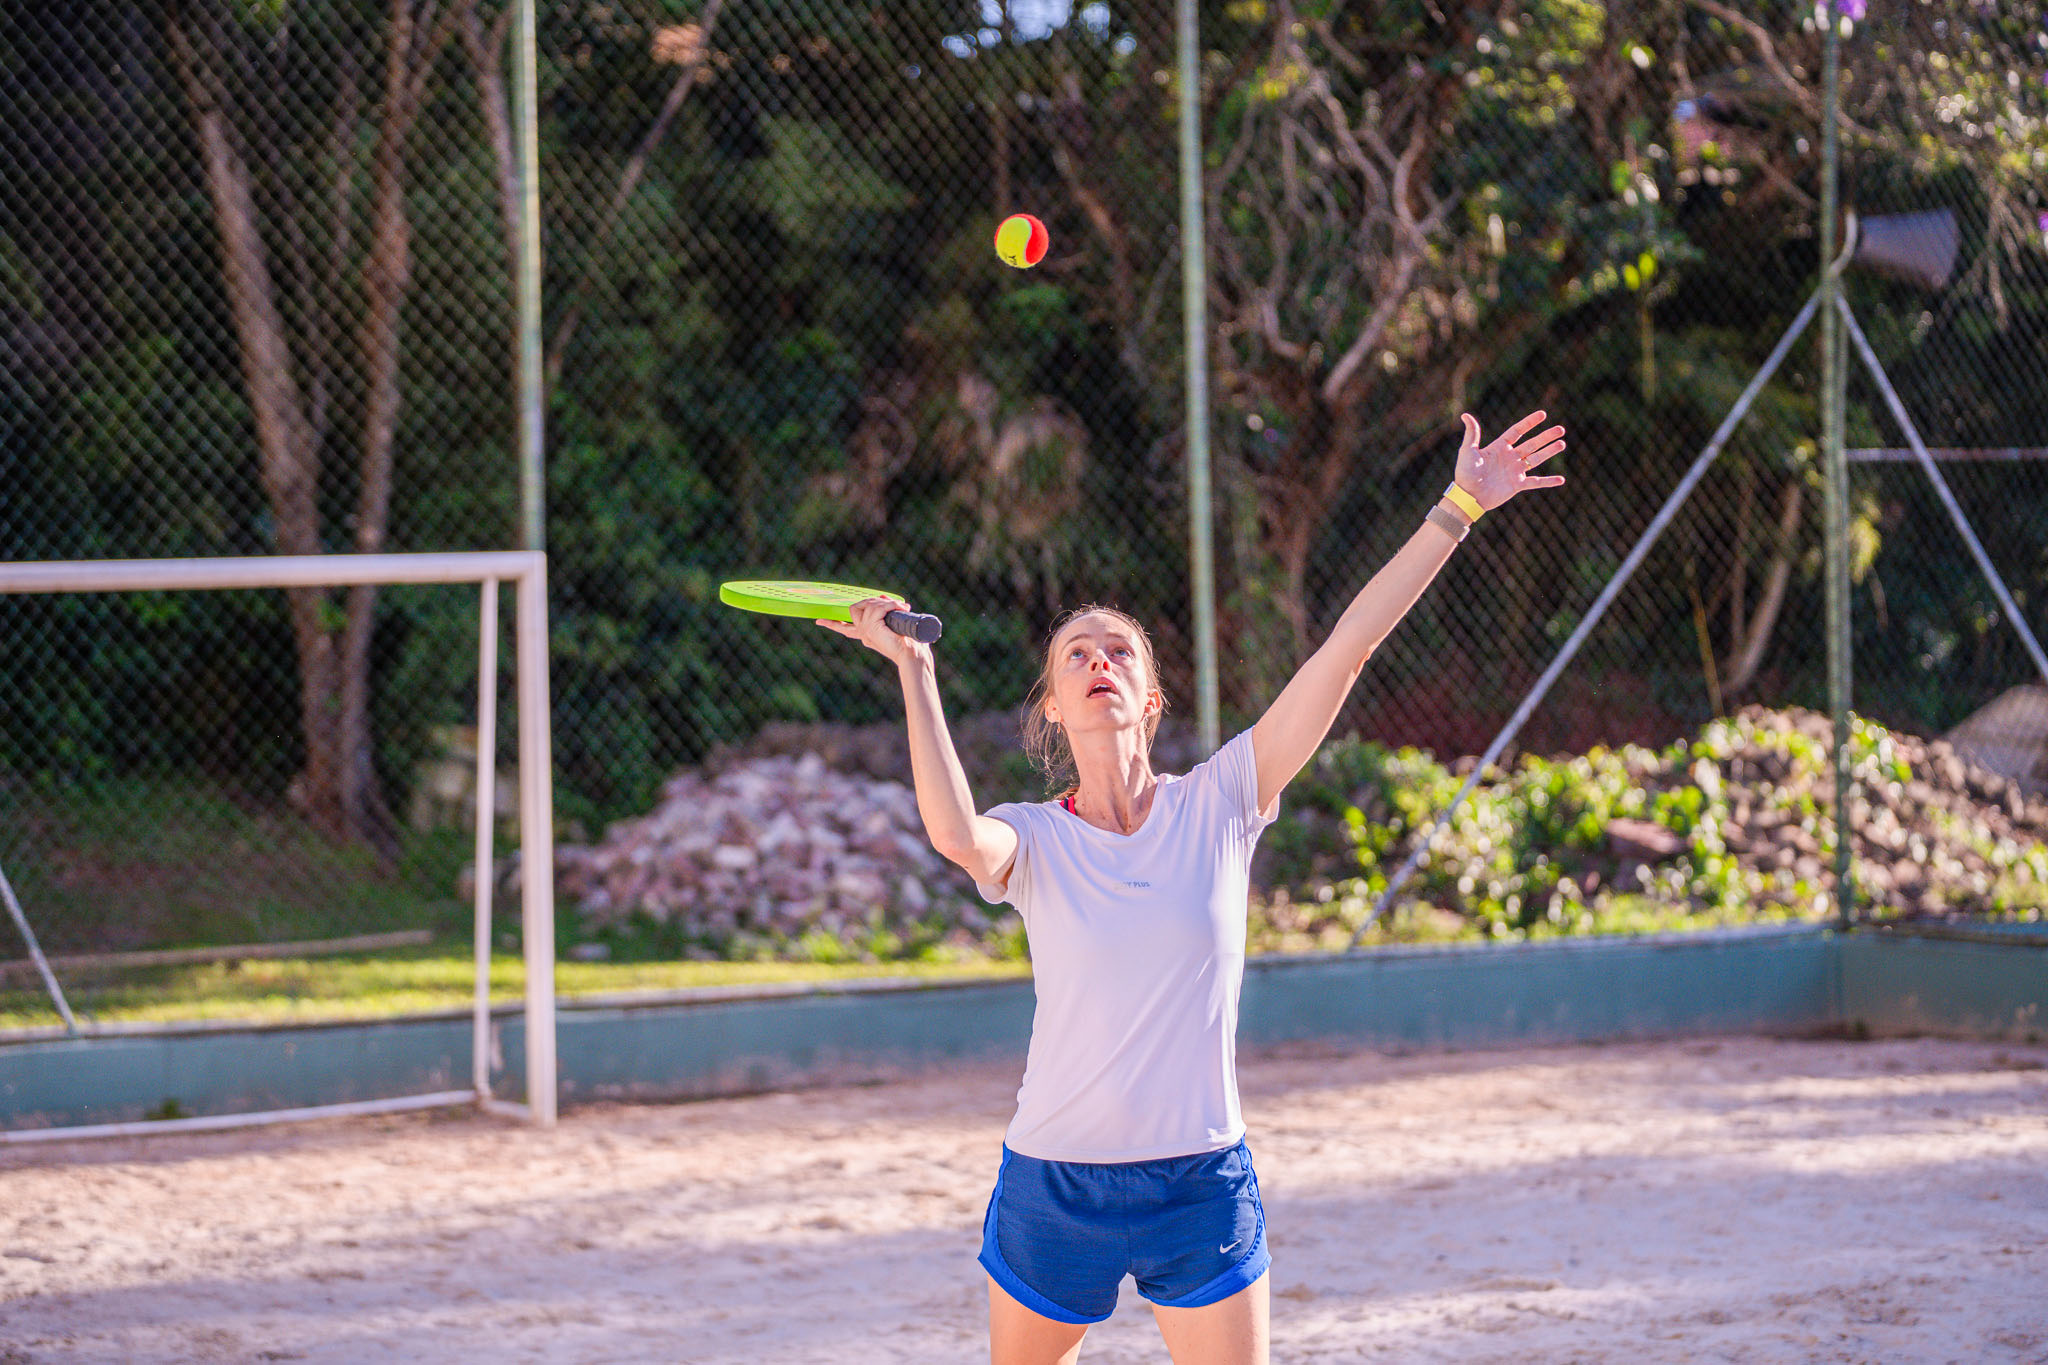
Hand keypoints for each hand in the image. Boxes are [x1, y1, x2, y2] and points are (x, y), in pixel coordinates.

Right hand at [814, 596, 929, 667]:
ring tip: (902, 609)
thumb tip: (883, 597)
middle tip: (895, 606)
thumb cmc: (911, 643)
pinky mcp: (872, 628)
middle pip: (855, 609)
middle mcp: (864, 634)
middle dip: (872, 601)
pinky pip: (878, 607)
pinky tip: (901, 609)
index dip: (832, 624)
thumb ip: (889, 610)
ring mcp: (866, 631)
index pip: (845, 629)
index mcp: (867, 636)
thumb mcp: (897, 622)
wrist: (914, 654)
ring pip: (868, 604)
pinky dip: (891, 604)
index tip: (818, 621)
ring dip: (886, 603)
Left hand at [1454, 410, 1566, 511]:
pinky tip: (1561, 480)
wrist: (1467, 497)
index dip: (1530, 422)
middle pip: (1532, 444)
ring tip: (1562, 444)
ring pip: (1536, 459)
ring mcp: (1514, 471)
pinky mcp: (1516, 485)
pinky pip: (1535, 482)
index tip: (1543, 414)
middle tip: (1561, 429)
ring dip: (1549, 452)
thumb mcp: (1468, 451)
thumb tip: (1465, 415)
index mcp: (1499, 447)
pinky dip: (1548, 481)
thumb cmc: (1465, 473)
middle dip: (1546, 436)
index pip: (1517, 431)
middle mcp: (1509, 458)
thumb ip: (1472, 433)